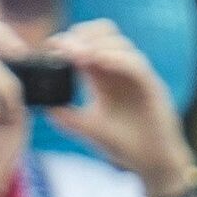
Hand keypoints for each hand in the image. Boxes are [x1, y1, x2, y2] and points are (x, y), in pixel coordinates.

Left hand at [43, 20, 194, 193]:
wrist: (152, 164)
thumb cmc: (124, 144)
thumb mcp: (89, 128)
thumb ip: (67, 117)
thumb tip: (43, 105)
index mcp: (104, 76)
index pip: (89, 43)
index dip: (70, 39)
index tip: (51, 45)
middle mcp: (121, 71)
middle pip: (106, 33)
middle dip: (83, 34)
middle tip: (64, 46)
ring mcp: (137, 76)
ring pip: (121, 44)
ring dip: (97, 45)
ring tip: (77, 54)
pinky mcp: (152, 86)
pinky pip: (136, 65)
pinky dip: (117, 59)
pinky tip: (99, 61)